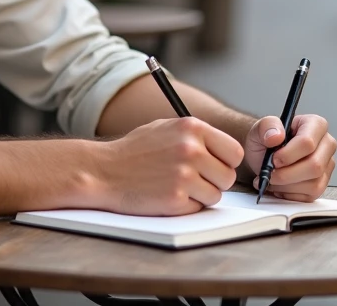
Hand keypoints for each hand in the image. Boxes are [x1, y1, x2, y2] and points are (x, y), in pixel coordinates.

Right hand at [89, 117, 243, 215]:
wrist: (102, 171)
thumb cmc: (133, 151)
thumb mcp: (165, 128)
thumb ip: (194, 135)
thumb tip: (222, 148)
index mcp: (192, 128)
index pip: (234, 152)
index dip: (226, 162)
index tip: (214, 166)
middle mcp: (191, 149)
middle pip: (228, 177)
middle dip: (214, 182)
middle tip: (193, 180)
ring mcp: (184, 175)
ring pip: (215, 195)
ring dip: (199, 196)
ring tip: (175, 185)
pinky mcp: (175, 199)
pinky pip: (196, 208)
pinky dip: (184, 206)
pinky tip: (165, 194)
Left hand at [244, 114, 336, 202]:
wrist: (263, 154)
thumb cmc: (266, 139)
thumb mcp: (260, 128)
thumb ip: (267, 126)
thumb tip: (276, 136)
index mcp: (316, 124)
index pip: (308, 142)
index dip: (288, 154)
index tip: (273, 160)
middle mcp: (326, 144)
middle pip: (314, 165)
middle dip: (287, 174)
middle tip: (270, 173)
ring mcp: (326, 165)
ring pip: (313, 184)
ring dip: (286, 185)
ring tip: (272, 178)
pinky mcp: (322, 183)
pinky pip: (310, 195)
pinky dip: (290, 193)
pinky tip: (280, 185)